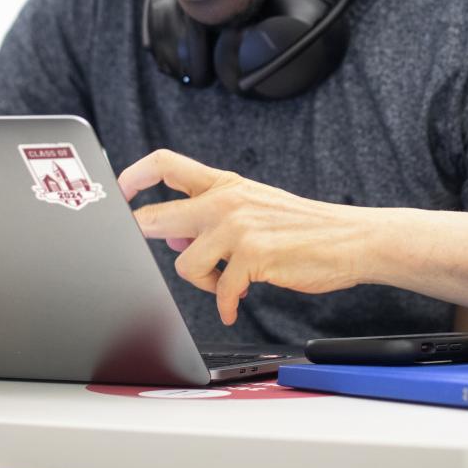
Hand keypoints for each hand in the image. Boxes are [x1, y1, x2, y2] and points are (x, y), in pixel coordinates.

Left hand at [118, 149, 366, 325]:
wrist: (350, 238)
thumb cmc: (303, 227)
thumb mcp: (254, 207)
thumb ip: (213, 216)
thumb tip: (175, 239)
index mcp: (224, 183)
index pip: (165, 164)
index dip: (132, 175)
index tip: (117, 191)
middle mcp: (226, 200)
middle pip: (158, 217)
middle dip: (144, 239)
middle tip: (144, 253)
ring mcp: (238, 228)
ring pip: (185, 265)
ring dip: (202, 283)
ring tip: (226, 282)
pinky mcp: (253, 256)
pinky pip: (220, 291)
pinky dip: (226, 303)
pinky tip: (237, 302)